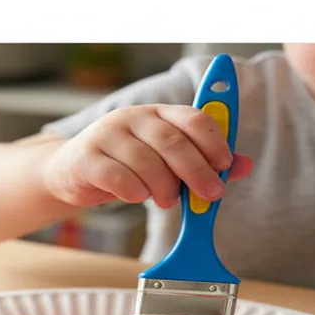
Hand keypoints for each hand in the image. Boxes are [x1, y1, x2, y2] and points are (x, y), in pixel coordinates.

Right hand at [40, 104, 253, 208]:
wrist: (70, 171)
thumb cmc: (125, 165)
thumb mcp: (165, 161)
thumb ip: (203, 161)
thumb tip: (244, 165)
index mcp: (158, 113)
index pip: (192, 118)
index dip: (214, 141)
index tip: (225, 165)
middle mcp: (133, 117)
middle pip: (172, 141)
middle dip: (196, 170)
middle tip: (210, 194)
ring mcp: (107, 135)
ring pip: (146, 161)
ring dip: (164, 187)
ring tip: (168, 201)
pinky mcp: (87, 157)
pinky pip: (117, 176)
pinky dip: (134, 190)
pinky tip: (139, 197)